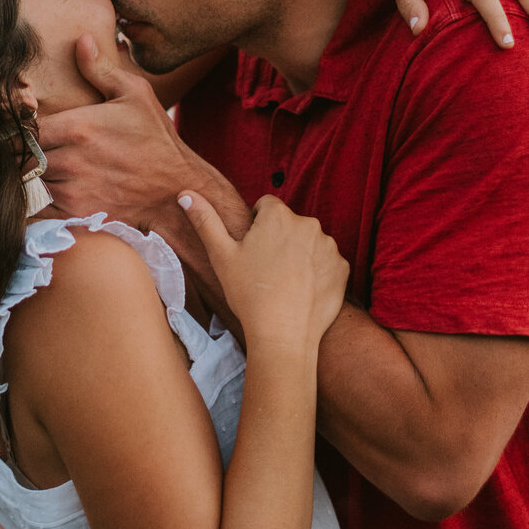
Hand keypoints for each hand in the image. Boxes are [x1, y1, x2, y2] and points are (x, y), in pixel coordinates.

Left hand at [40, 34, 202, 223]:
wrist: (178, 188)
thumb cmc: (156, 139)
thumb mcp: (135, 94)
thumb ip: (100, 69)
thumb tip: (80, 39)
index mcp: (77, 127)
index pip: (23, 127)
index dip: (19, 128)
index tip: (24, 127)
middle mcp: (70, 160)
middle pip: (22, 156)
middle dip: (23, 153)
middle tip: (30, 148)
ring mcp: (72, 191)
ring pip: (31, 182)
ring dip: (33, 177)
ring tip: (44, 169)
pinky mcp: (77, 215)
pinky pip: (39, 211)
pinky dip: (38, 204)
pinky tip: (50, 192)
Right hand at [178, 191, 347, 350]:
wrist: (283, 334)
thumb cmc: (248, 294)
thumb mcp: (221, 255)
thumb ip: (205, 220)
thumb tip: (185, 193)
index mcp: (278, 215)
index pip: (266, 206)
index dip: (256, 226)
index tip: (252, 251)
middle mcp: (308, 223)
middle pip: (290, 224)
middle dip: (279, 239)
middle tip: (266, 270)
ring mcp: (329, 246)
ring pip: (309, 242)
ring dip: (300, 254)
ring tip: (285, 283)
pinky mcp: (342, 267)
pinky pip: (327, 263)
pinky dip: (318, 273)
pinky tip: (303, 291)